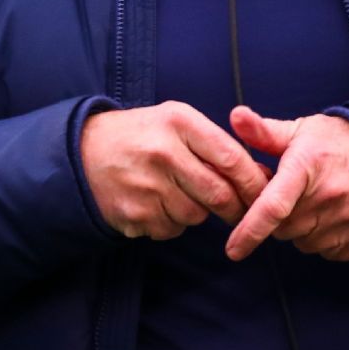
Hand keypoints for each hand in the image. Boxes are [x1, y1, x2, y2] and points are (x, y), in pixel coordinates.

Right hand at [80, 102, 267, 240]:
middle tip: (239, 211)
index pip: (231, 157)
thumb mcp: (174, 120)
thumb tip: (256, 176)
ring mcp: (147, 186)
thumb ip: (212, 142)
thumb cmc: (142, 135)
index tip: (265, 193)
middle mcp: (163, 152)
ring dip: (197, 212)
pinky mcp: (134, 214)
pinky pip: (172, 229)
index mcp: (178, 122)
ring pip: (196, 215)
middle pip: (218, 194)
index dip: (253, 181)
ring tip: (177, 192)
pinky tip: (156, 202)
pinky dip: (172, 222)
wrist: (83, 152)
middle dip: (235, 208)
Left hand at [224, 106, 348, 261]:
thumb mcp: (301, 130)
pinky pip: (329, 251)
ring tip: (314, 202)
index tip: (233, 249)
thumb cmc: (338, 141)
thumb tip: (235, 116)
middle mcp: (329, 196)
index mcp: (306, 166)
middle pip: (284, 228)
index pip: (273, 205)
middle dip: (279, 218)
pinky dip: (324, 239)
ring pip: (305, 242)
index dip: (250, 230)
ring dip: (301, 230)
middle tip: (291, 196)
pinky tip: (332, 215)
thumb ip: (264, 131)